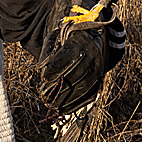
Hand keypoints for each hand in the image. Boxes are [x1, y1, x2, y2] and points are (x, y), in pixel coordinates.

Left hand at [38, 0, 107, 114]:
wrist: (93, 32)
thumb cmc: (69, 34)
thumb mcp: (56, 35)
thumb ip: (47, 50)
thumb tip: (41, 67)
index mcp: (82, 40)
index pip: (69, 56)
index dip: (56, 68)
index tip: (43, 77)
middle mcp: (94, 54)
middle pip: (77, 74)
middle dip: (59, 86)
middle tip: (43, 94)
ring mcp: (99, 68)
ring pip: (84, 86)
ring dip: (66, 98)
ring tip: (50, 104)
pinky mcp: (100, 78)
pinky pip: (90, 94)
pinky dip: (76, 104)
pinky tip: (63, 109)